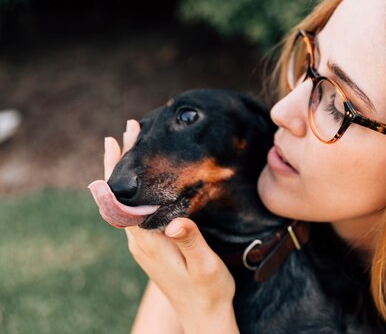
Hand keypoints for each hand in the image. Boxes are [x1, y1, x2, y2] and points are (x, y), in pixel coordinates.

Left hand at [104, 120, 239, 333]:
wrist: (202, 315)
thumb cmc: (208, 290)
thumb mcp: (204, 265)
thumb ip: (191, 242)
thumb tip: (175, 220)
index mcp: (148, 242)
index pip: (125, 198)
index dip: (121, 167)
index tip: (120, 139)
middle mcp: (138, 242)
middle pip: (121, 195)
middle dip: (122, 161)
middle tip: (129, 129)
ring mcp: (142, 245)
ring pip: (126, 202)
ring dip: (127, 174)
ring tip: (131, 146)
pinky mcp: (150, 247)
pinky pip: (135, 211)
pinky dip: (136, 189)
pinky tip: (144, 182)